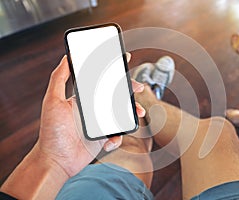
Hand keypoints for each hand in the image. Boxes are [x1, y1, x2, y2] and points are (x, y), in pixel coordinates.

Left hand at [36, 54, 144, 176]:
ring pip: (121, 114)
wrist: (56, 161)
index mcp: (83, 99)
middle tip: (139, 87)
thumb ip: (59, 78)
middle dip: (129, 90)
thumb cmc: (51, 131)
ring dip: (132, 112)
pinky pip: (117, 135)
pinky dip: (117, 138)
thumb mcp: (52, 100)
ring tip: (138, 113)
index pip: (101, 80)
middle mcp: (93, 110)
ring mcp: (100, 124)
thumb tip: (66, 57)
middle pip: (116, 95)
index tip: (125, 59)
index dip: (113, 70)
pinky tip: (110, 142)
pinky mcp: (103, 138)